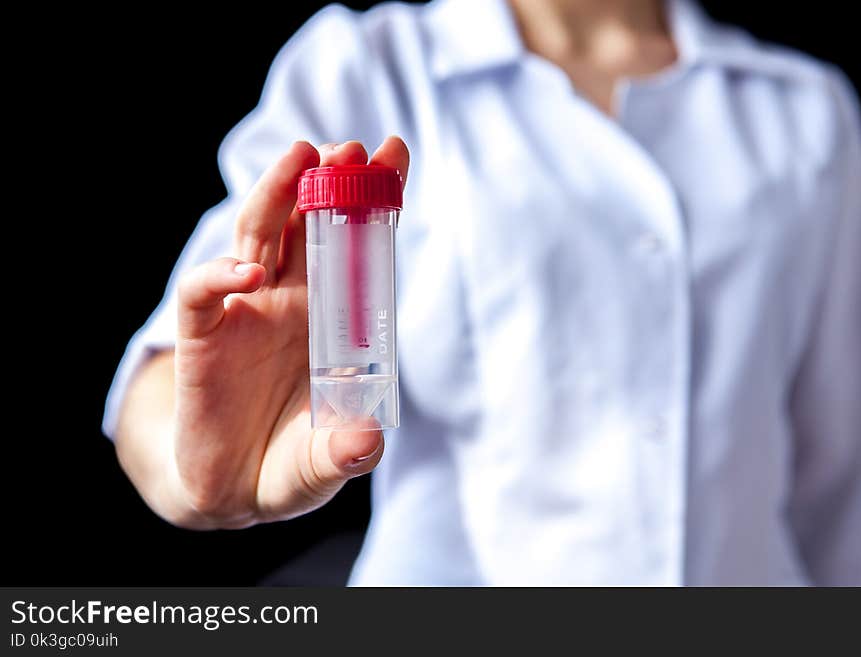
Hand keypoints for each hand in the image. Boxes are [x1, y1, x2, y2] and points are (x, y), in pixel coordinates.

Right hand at [171, 137, 408, 527]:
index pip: (354, 246)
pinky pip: (203, 294)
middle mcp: (290, 303)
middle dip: (324, 182)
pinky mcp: (203, 337)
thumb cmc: (290, 463)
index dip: (373, 200)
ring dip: (275, 197)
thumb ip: (346, 450)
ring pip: (256, 238)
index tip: (394, 153)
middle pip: (304, 225)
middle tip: (346, 149)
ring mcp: (245, 314)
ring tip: (299, 162)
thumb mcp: (327, 459)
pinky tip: (244, 273)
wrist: (232, 490)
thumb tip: (365, 441)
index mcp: (331, 317)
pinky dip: (218, 276)